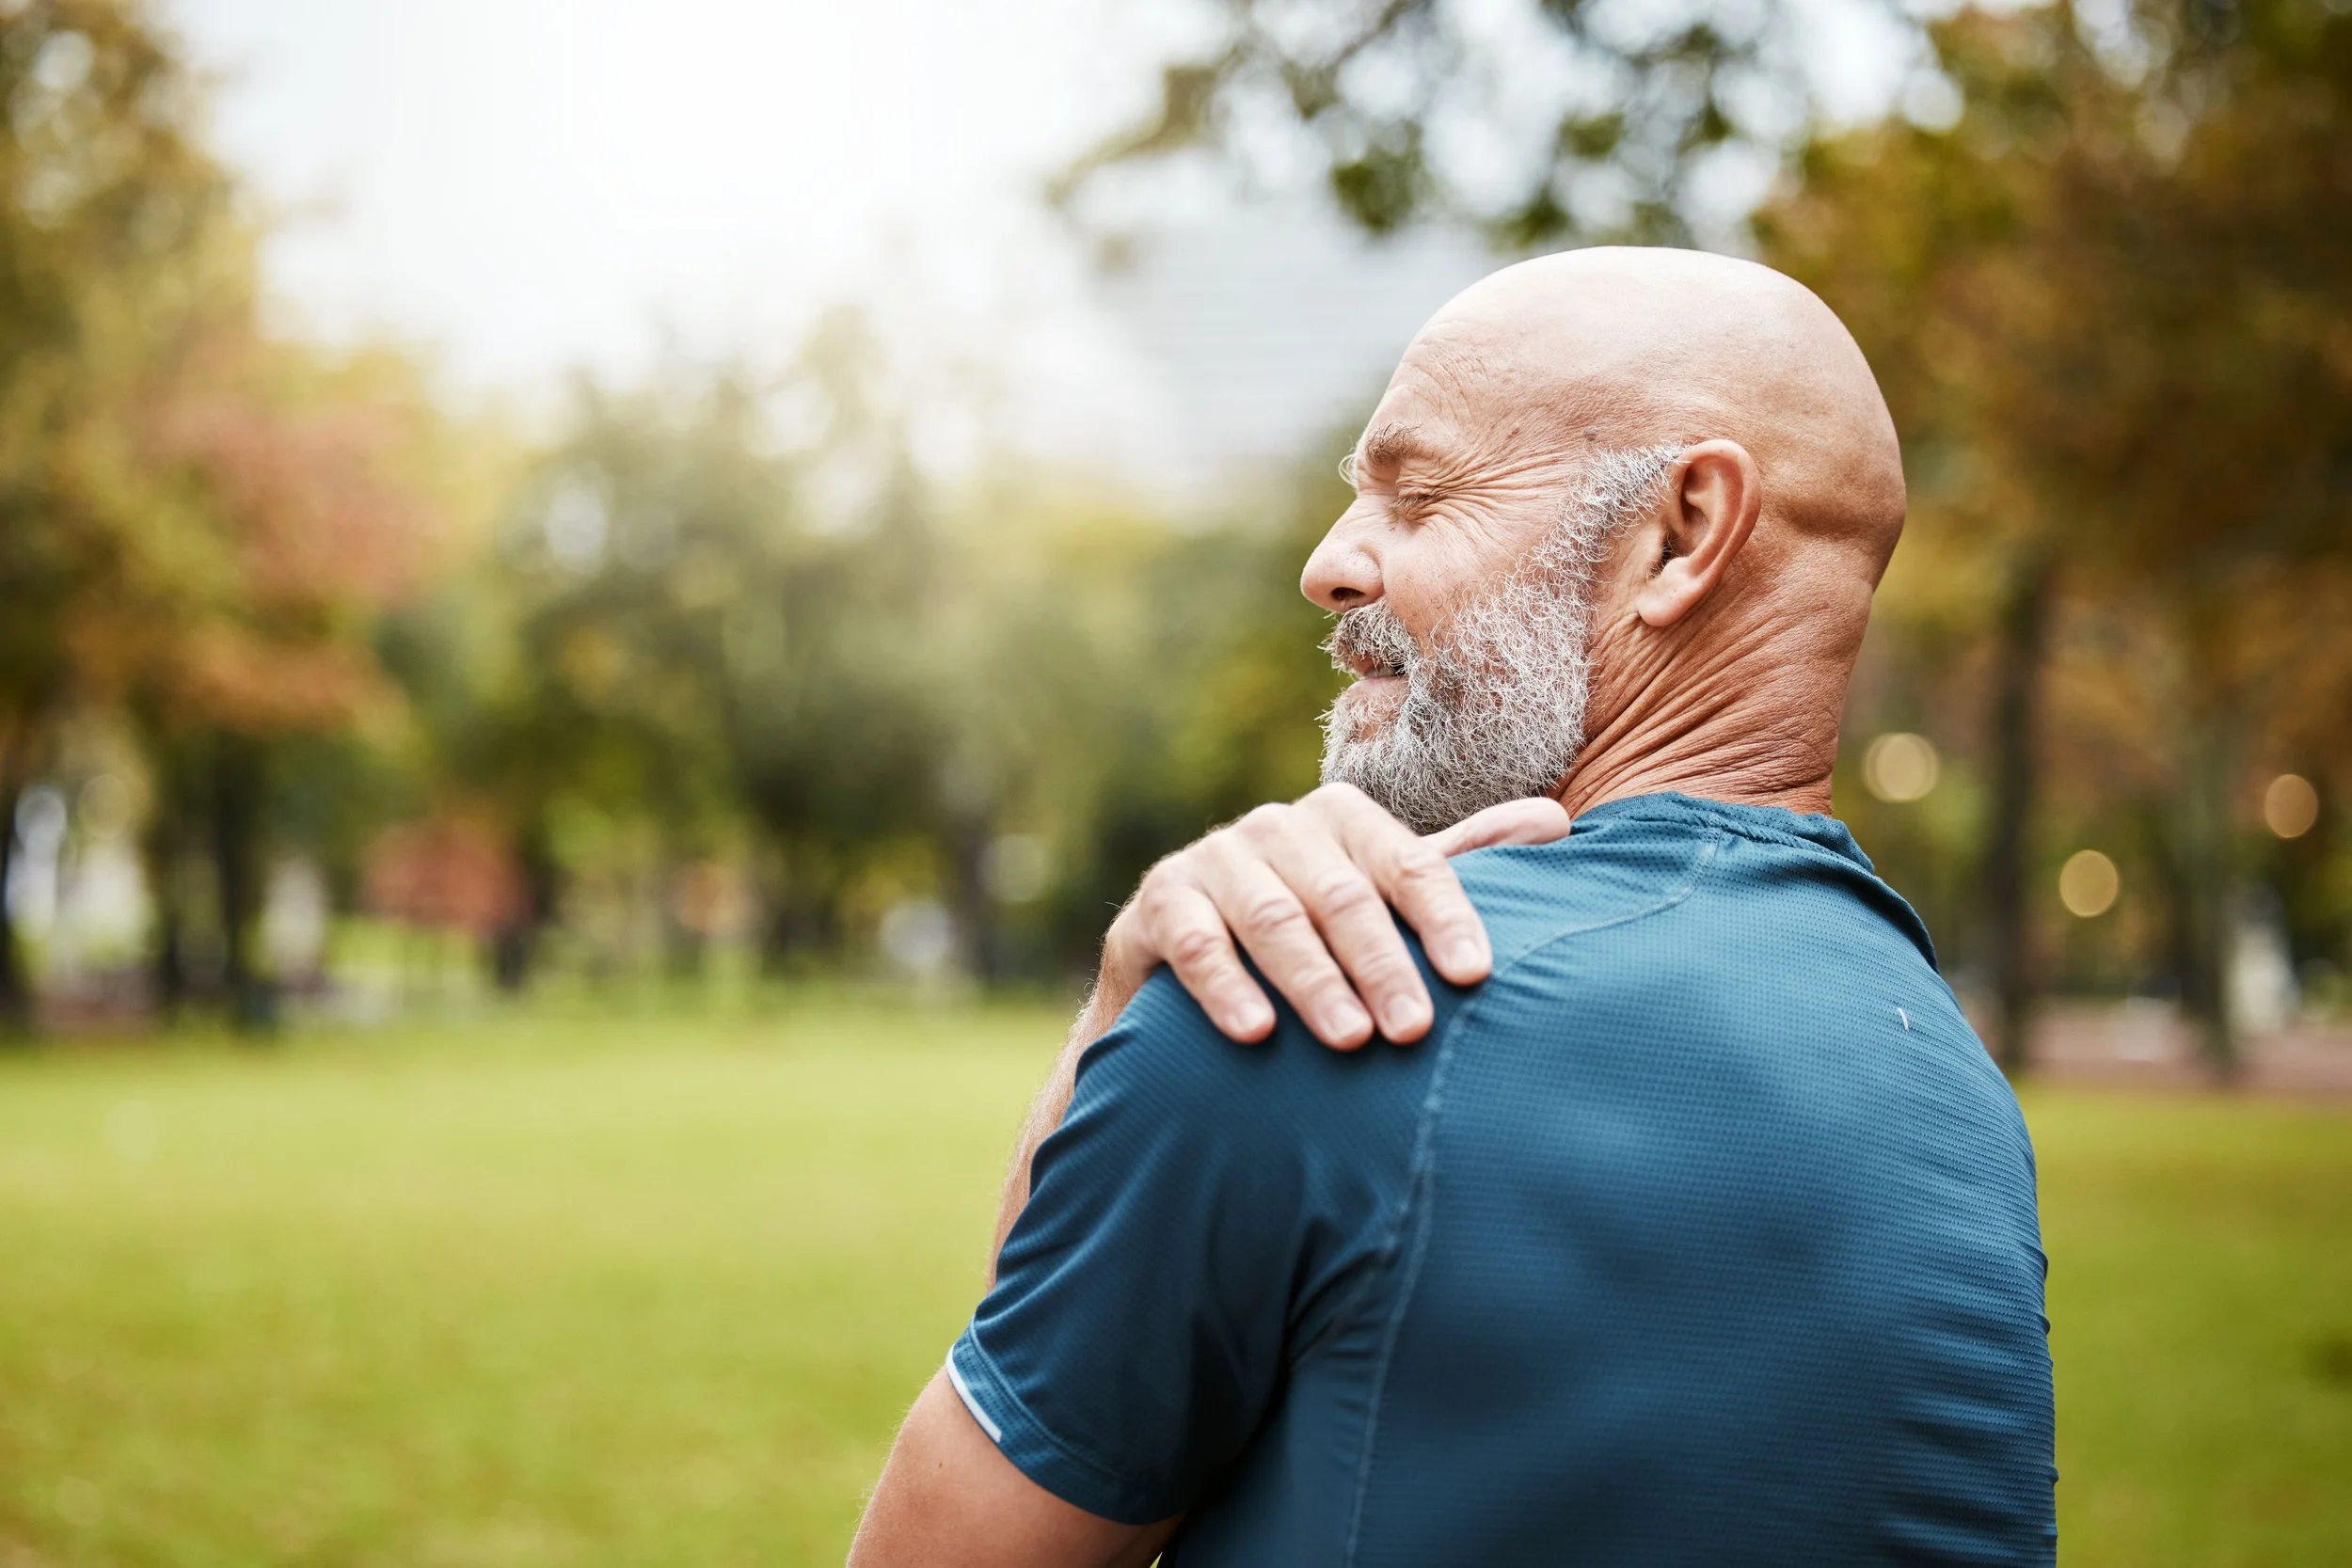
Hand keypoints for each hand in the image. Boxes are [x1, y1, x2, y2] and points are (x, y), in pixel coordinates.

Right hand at [1096, 784, 1571, 1048]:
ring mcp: (1211, 860)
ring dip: (1313, 980)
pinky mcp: (1154, 903)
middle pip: (1342, 893)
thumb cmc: (1310, 946)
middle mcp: (1276, 828)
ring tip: (1349, 1042)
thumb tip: (1556, 826)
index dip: (1444, 916)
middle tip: (1414, 1029)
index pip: (1408, 861)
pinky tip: (1257, 1033)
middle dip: (1381, 962)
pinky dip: (1225, 987)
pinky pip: (1193, 941)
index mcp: (1343, 820)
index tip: (1476, 977)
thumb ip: (1455, 868)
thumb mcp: (1379, 904)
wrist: (1183, 989)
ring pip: (1271, 916)